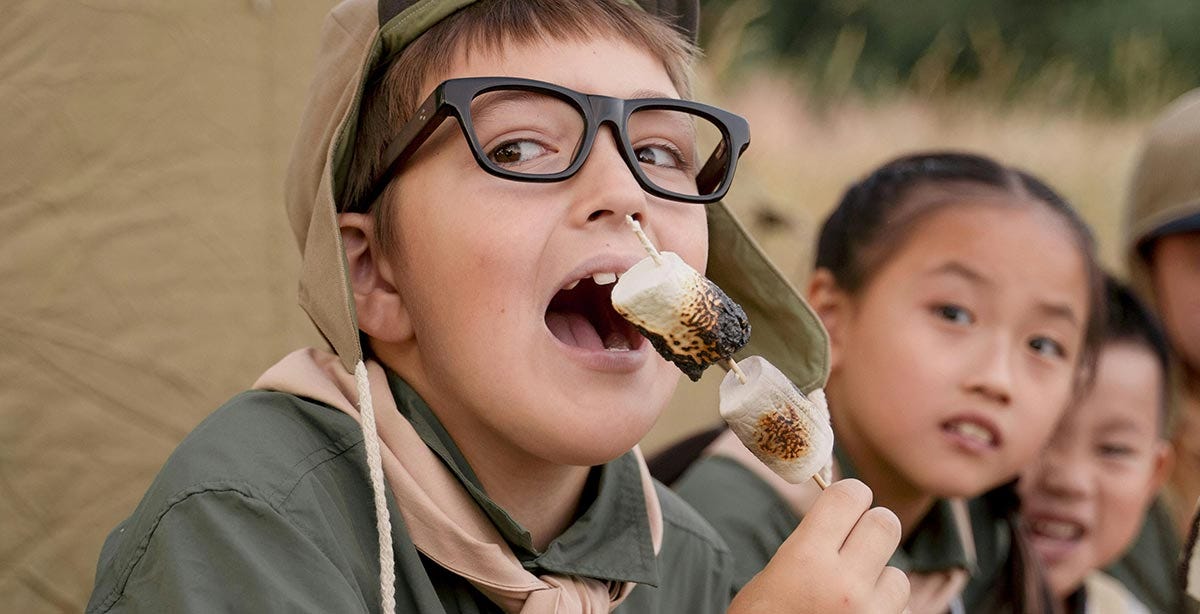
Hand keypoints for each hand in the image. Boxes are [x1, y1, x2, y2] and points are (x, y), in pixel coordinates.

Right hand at [728, 479, 908, 612]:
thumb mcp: (775, 576)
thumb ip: (811, 543)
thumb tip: (843, 509)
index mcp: (806, 559)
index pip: (850, 495)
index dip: (849, 496)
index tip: (845, 503)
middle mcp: (844, 584)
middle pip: (884, 523)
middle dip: (871, 529)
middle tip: (854, 543)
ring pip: (898, 575)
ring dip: (880, 582)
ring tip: (850, 600)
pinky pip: (900, 612)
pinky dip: (883, 613)